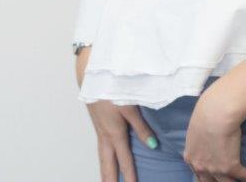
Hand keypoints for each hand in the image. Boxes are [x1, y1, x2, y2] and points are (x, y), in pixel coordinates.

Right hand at [75, 47, 158, 180]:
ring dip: (105, 170)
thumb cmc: (112, 87)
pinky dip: (103, 156)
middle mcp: (105, 134)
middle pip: (107, 163)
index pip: (124, 159)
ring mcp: (99, 129)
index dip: (129, 174)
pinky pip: (100, 146)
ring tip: (107, 181)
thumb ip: (141, 127)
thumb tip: (153, 146)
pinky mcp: (98, 122)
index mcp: (114, 132)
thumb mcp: (130, 106)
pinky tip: (106, 156)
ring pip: (102, 155)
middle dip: (110, 179)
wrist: (92, 74)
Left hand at [183, 94, 245, 181]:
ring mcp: (215, 169)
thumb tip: (205, 136)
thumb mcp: (196, 128)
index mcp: (190, 157)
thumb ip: (198, 139)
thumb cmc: (205, 112)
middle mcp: (200, 167)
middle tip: (225, 179)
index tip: (212, 177)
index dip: (206, 176)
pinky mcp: (231, 167)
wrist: (216, 112)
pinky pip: (244, 176)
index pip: (197, 174)